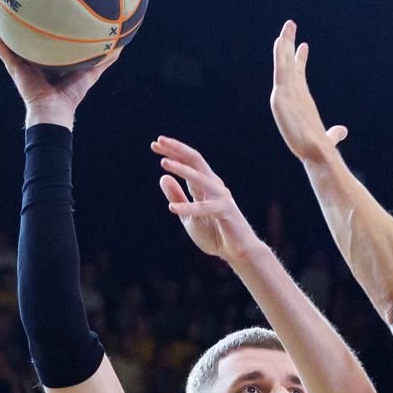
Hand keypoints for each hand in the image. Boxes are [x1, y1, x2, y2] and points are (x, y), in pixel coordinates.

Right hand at [0, 15, 121, 129]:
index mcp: (46, 56)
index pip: (42, 33)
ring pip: (6, 34)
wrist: (54, 111)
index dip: (40, 17)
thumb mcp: (90, 72)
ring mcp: (19, 59)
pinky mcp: (12, 65)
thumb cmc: (70, 95)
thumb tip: (121, 46)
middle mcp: (30, 55)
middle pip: (22, 29)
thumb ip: (103, 60)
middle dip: (18, 12)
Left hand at [151, 137, 263, 264]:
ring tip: (164, 163)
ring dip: (182, 170)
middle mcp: (214, 185)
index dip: (173, 152)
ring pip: (200, 178)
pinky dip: (188, 208)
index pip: (188, 162)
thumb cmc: (215, 233)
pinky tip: (171, 209)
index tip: (155, 144)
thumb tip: (163, 177)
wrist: (237, 251)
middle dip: (177, 150)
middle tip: (159, 141)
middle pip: (195, 161)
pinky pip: (204, 208)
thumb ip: (177, 197)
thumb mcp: (188, 215)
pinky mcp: (225, 212)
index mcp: (205, 184)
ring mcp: (220, 197)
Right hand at [269, 21, 348, 163]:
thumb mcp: (327, 136)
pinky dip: (279, 56)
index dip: (300, 60)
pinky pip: (280, 71)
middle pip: (289, 63)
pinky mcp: (282, 95)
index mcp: (300, 99)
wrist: (314, 152)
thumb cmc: (317, 146)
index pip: (298, 75)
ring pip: (284, 63)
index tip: (304, 45)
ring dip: (284, 44)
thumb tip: (342, 131)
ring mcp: (285, 93)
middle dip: (289, 44)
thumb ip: (333, 133)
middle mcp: (291, 93)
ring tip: (288, 27)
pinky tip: (279, 42)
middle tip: (291, 25)